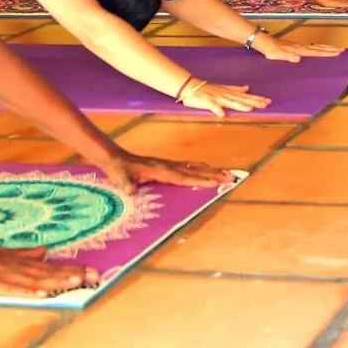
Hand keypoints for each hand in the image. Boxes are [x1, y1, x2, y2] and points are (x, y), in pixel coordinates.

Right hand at [0, 245, 96, 299]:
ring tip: (76, 282)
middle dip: (73, 275)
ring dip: (57, 281)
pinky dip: (29, 292)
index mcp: (22, 264)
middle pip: (50, 273)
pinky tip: (44, 294)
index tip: (93, 272)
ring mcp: (7, 277)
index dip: (73, 269)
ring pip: (37, 280)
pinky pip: (14, 290)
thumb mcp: (4, 256)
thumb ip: (25, 255)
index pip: (52, 267)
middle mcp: (19, 269)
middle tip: (95, 277)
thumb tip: (45, 251)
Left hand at [103, 151, 239, 192]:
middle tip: (232, 177)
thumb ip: (125, 184)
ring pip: (194, 167)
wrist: (114, 157)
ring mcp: (168, 164)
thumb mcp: (119, 177)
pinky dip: (201, 169)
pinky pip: (189, 167)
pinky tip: (207, 170)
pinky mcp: (167, 165)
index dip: (198, 180)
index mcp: (159, 170)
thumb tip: (130, 191)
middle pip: (195, 170)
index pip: (183, 177)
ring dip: (211, 171)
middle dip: (214, 174)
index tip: (214, 183)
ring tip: (227, 174)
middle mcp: (167, 165)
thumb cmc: (118, 169)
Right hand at [175, 77, 267, 116]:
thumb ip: (235, 89)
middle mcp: (225, 95)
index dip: (257, 99)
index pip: (246, 96)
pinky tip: (222, 115)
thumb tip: (247, 88)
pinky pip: (212, 106)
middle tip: (266, 104)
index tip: (269, 101)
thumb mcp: (223, 88)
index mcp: (229, 93)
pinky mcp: (206, 102)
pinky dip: (217, 110)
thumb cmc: (206, 89)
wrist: (189, 86)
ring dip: (239, 105)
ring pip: (230, 102)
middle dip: (253, 102)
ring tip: (250, 109)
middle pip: (241, 99)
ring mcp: (216, 98)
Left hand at [254, 32, 339, 60]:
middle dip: (331, 49)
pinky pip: (310, 47)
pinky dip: (318, 47)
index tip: (338, 52)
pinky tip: (318, 48)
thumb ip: (288, 56)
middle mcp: (301, 47)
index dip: (327, 52)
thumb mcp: (278, 55)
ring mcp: (299, 46)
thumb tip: (298, 58)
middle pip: (319, 47)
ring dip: (326, 47)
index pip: (316, 52)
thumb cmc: (271, 50)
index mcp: (299, 50)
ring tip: (336, 48)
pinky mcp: (295, 46)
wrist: (264, 42)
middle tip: (342, 49)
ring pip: (316, 46)